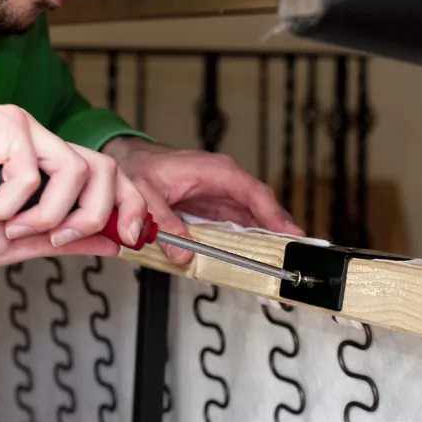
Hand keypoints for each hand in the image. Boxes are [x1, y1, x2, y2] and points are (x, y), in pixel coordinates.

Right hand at [0, 105, 147, 265]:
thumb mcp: (14, 243)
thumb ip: (62, 240)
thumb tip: (111, 242)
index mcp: (47, 170)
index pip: (106, 178)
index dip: (129, 205)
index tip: (130, 238)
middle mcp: (42, 146)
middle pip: (105, 168)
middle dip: (93, 213)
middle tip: (58, 238)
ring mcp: (26, 131)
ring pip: (75, 172)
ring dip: (45, 214)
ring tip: (6, 224)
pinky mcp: (6, 124)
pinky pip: (31, 173)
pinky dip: (6, 203)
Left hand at [102, 137, 303, 263]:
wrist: (130, 159)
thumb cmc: (140, 167)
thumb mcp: (147, 195)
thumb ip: (165, 223)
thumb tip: (182, 253)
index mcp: (216, 170)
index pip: (253, 193)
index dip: (274, 215)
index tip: (290, 235)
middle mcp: (225, 180)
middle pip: (261, 206)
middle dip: (279, 230)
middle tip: (292, 257)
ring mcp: (222, 194)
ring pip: (254, 217)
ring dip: (267, 238)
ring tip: (280, 262)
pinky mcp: (215, 207)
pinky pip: (239, 223)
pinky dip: (249, 239)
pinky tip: (255, 256)